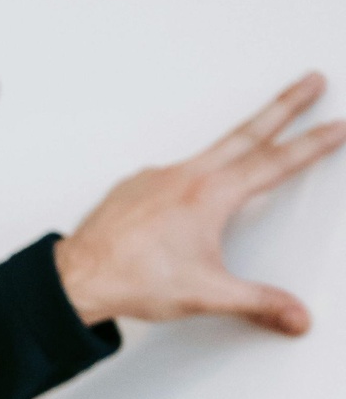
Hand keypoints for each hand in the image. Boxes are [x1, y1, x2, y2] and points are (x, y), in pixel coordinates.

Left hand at [54, 74, 345, 333]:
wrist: (78, 276)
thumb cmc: (133, 278)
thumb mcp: (208, 294)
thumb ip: (259, 303)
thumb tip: (296, 316)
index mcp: (211, 195)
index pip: (276, 163)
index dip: (312, 144)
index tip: (337, 125)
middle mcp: (186, 176)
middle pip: (249, 132)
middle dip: (285, 105)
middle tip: (311, 82)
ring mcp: (159, 176)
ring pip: (212, 150)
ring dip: (240, 139)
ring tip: (258, 134)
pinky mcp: (137, 185)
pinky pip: (175, 173)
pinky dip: (194, 175)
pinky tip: (192, 194)